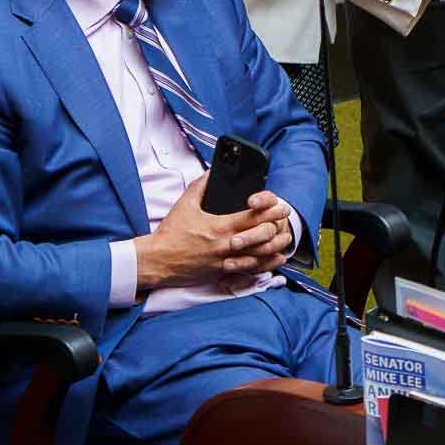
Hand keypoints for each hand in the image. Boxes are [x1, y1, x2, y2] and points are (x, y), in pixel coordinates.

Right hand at [133, 176, 294, 291]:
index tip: (280, 205)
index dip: (270, 211)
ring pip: (258, 256)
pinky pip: (248, 270)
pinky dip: (264, 265)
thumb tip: (211, 172)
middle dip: (277, 226)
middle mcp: (225, 245)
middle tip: (286, 218)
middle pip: (260, 236)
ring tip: (285, 238)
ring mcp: (225, 261)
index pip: (252, 217)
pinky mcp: (221, 272)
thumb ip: (200, 185)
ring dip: (275, 246)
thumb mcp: (185, 204)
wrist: (158, 260)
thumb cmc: (171, 233)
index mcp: (219, 227)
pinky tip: (273, 261)